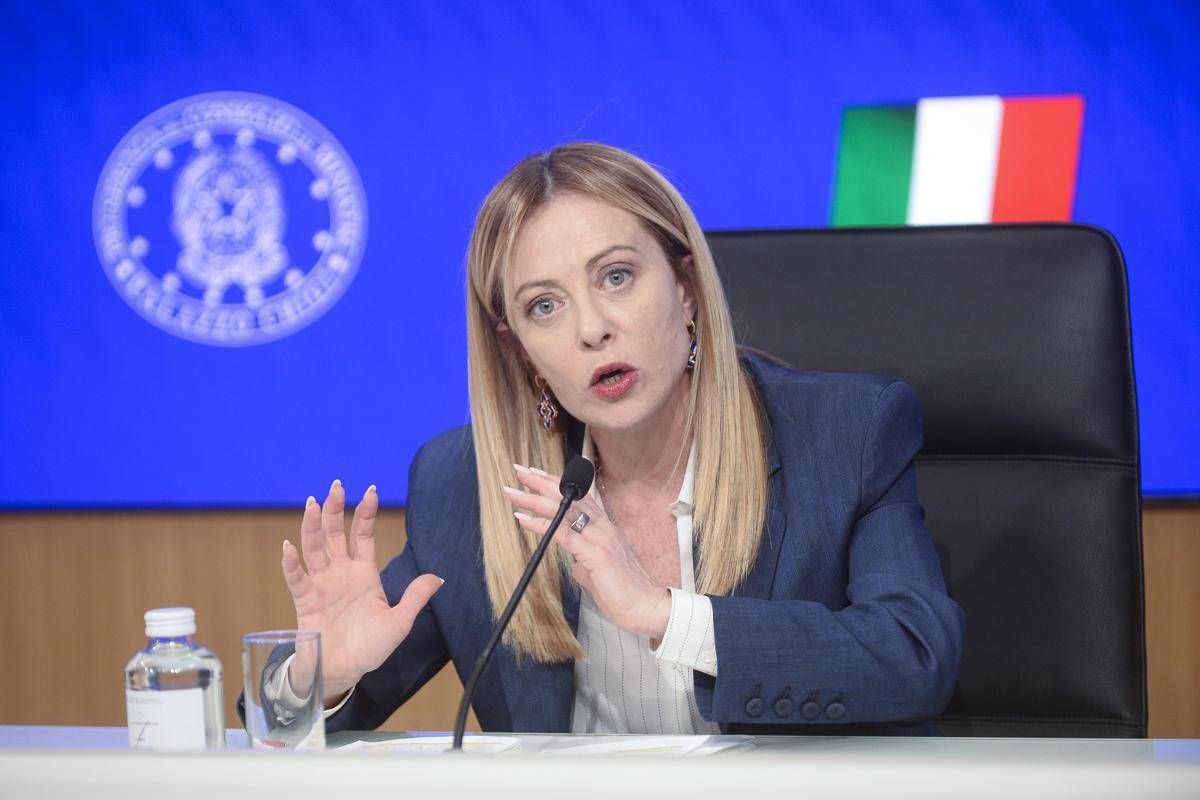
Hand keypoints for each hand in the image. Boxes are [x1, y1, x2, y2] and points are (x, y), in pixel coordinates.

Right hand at [280, 480, 442, 704]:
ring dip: (312, 526)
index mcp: (365, 573)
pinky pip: (298, 578)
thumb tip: (438, 577)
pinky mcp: (306, 600)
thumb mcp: (399, 623)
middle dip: (335, 509)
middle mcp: (341, 572)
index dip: (366, 513)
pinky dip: (292, 563)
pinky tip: (289, 547)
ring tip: (311, 504)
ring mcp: (322, 584)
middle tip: (335, 486)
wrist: (344, 672)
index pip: (364, 535)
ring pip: (315, 548)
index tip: (369, 489)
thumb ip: (415, 598)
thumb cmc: (370, 647)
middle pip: (336, 533)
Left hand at [503, 465, 671, 639]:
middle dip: (540, 481)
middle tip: (519, 470)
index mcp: (603, 526)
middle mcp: (602, 525)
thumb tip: (574, 562)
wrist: (643, 606)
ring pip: (563, 510)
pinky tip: (524, 519)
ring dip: (534, 500)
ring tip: (513, 493)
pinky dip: (541, 525)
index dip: (555, 482)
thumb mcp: (598, 568)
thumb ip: (584, 560)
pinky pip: (564, 534)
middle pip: (568, 495)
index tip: (535, 473)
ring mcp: (599, 537)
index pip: (577, 496)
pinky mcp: (595, 553)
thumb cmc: (622, 589)